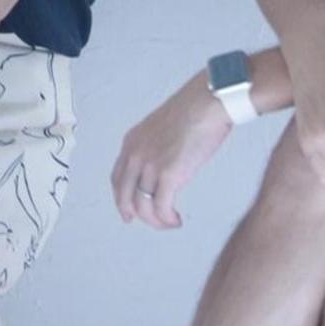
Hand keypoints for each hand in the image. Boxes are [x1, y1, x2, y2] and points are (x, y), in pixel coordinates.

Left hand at [111, 75, 232, 228]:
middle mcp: (135, 153)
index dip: (121, 197)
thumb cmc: (194, 111)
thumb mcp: (164, 128)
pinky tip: (176, 219)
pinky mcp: (168, 174)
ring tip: (170, 222)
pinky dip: (167, 219)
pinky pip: (161, 207)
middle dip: (133, 213)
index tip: (128, 209)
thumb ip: (158, 146)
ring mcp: (149, 164)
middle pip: (123, 194)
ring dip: (156, 220)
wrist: (206, 103)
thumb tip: (167, 162)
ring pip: (142, 205)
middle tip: (148, 222)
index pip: (118, 177)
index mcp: (132, 141)